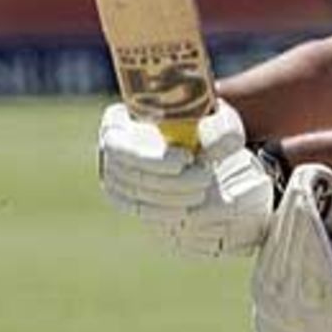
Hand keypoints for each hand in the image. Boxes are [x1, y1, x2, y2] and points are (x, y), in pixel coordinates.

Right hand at [99, 101, 276, 257]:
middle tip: (205, 178)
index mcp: (120, 120)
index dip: (151, 157)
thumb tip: (209, 146)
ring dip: (169, 196)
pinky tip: (184, 211)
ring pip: (133, 192)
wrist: (202, 147)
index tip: (187, 159)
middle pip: (129, 172)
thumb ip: (221, 131)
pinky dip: (160, 212)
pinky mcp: (123, 196)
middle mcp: (110, 146)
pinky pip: (136, 208)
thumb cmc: (207, 128)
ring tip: (201, 192)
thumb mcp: (220, 123)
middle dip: (168, 180)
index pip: (121, 144)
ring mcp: (112, 173)